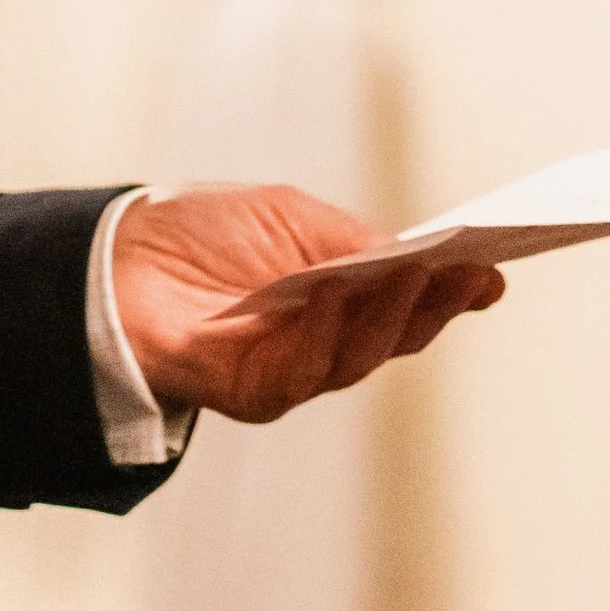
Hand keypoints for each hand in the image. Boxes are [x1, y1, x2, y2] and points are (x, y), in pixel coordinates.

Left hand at [113, 183, 505, 425]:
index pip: (410, 299)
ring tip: (411, 272)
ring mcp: (294, 371)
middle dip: (437, 303)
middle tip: (469, 269)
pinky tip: (334, 295)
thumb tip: (426, 255)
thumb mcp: (287, 218)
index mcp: (342, 299)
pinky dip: (323, 331)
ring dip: (389, 314)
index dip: (453, 287)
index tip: (494, 264)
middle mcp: (326, 342)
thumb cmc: (199, 234)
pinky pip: (303, 368)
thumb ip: (352, 241)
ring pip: (361, 355)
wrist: (115, 262)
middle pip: (399, 333)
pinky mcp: (255, 392)